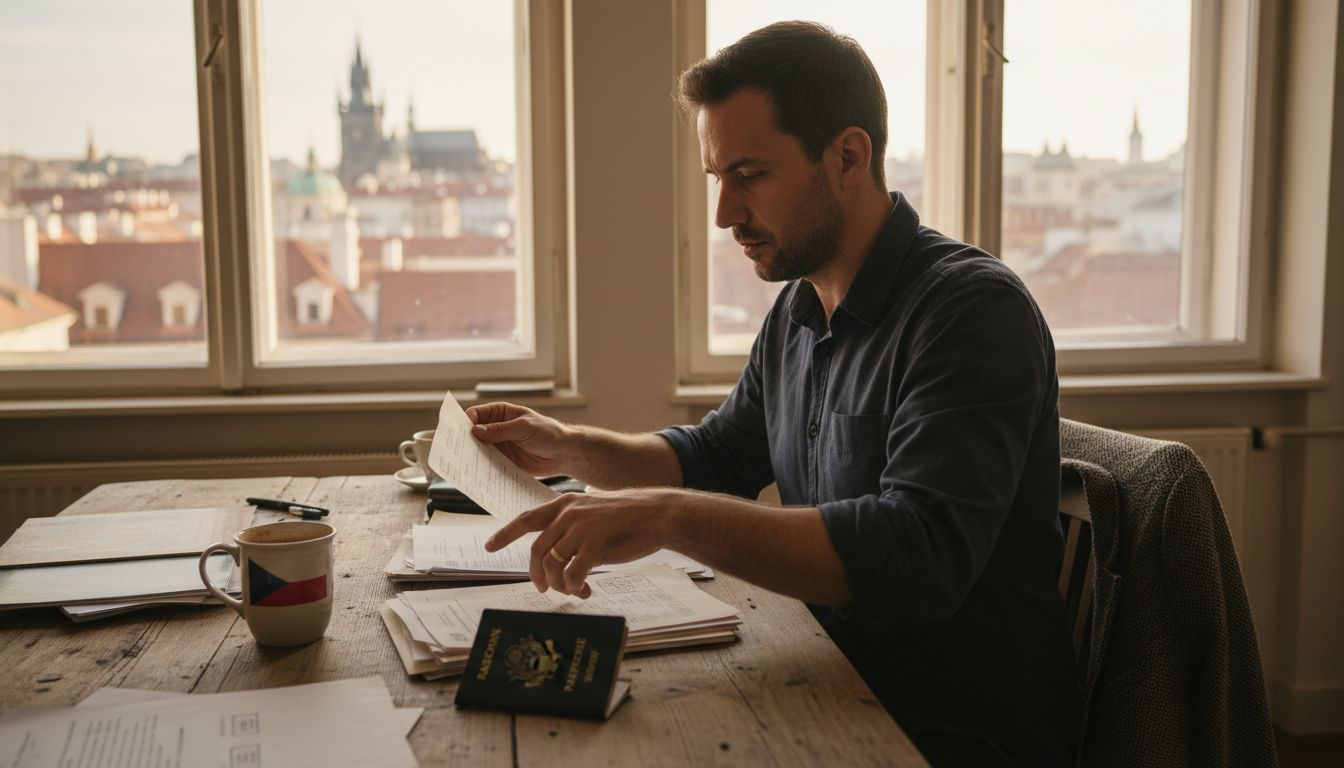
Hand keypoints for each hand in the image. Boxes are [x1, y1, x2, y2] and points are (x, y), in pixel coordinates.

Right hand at [465, 402, 575, 477]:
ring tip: (464, 464)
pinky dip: (481, 468)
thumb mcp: (524, 427)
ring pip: (478, 450)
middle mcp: (497, 428)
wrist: (564, 454)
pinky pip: (488, 464)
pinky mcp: (503, 461)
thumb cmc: (548, 433)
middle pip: (474, 433)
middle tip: (457, 450)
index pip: (477, 414)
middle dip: (465, 440)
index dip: (466, 421)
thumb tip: (476, 431)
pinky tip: (477, 473)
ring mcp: (499, 446)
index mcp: (501, 413)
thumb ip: (500, 430)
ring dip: (471, 456)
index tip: (459, 432)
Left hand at [483, 489, 673, 597]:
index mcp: (565, 504)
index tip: (489, 547)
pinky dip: (574, 587)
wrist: (657, 514)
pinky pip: (572, 574)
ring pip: (552, 565)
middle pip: (537, 550)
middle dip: (537, 574)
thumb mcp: (593, 511)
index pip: (526, 519)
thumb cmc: (629, 517)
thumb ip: (573, 524)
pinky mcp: (594, 546)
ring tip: (574, 590)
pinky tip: (585, 589)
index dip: (505, 534)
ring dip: (559, 584)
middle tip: (543, 589)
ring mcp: (581, 529)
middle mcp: (568, 514)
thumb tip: (559, 549)